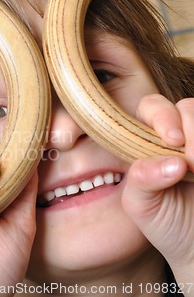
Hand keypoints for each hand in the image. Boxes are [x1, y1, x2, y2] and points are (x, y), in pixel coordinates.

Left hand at [122, 94, 193, 289]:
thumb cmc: (165, 223)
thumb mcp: (141, 205)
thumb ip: (141, 179)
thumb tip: (171, 162)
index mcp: (148, 142)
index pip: (151, 107)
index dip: (160, 115)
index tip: (171, 140)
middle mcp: (180, 138)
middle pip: (186, 107)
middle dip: (190, 129)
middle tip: (191, 162)